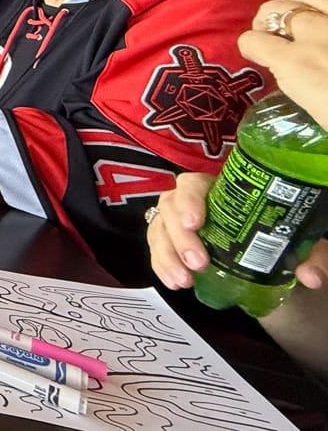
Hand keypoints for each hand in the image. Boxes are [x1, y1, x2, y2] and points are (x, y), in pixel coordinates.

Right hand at [148, 171, 327, 288]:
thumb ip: (310, 254)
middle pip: (170, 207)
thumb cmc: (281, 242)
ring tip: (184, 281)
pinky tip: (173, 283)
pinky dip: (161, 266)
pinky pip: (156, 250)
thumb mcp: (299, 243)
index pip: (194, 184)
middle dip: (180, 236)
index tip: (196, 223)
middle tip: (198, 263)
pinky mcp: (171, 244)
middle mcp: (193, 202)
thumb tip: (311, 276)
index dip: (189, 200)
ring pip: (158, 229)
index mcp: (221, 190)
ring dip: (167, 255)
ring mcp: (178, 223)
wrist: (272, 263)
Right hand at [239, 0, 327, 125]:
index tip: (257, 53)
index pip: (253, 40)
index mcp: (296, 64)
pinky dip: (325, 5)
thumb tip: (296, 73)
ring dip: (298, 1)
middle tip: (277, 32)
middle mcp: (314, 33)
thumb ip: (302, 83)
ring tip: (304, 14)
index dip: (252, 47)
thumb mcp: (320, 113)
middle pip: (275, 9)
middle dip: (270, 19)